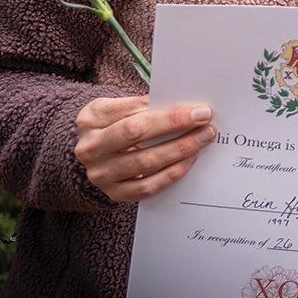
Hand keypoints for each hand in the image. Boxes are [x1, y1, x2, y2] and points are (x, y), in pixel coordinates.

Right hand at [74, 95, 215, 202]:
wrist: (97, 152)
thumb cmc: (117, 123)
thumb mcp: (122, 107)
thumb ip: (147, 105)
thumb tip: (187, 107)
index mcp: (92, 119)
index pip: (136, 113)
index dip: (170, 113)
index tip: (200, 110)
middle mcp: (91, 148)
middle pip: (137, 135)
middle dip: (177, 127)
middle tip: (206, 124)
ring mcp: (100, 174)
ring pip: (145, 163)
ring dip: (180, 150)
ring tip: (202, 139)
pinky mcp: (114, 193)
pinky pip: (147, 187)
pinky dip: (172, 173)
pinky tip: (189, 160)